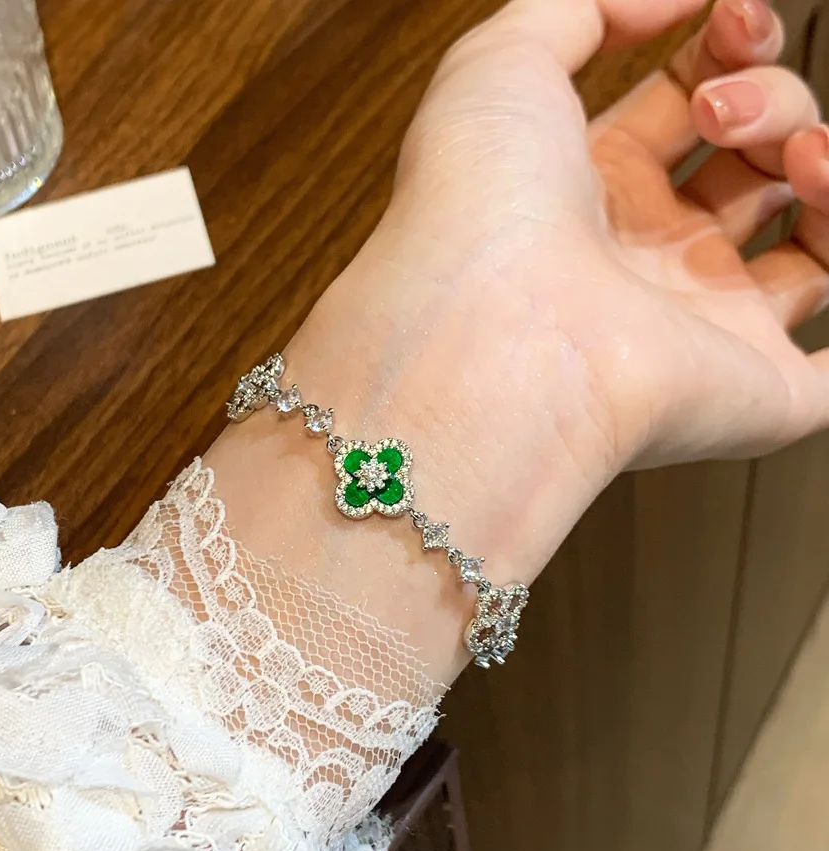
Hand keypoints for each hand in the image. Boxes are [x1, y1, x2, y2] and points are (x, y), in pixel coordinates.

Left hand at [209, 0, 828, 677]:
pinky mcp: (755, 391)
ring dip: (827, 164)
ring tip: (798, 152)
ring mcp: (703, 327)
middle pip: (751, 164)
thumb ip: (582, 9)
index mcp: (587, 194)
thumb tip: (673, 0)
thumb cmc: (476, 214)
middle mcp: (645, 262)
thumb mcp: (500, 67)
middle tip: (720, 109)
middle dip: (769, 100)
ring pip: (812, 242)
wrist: (494, 338)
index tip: (733, 16)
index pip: (684, 108)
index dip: (727, 48)